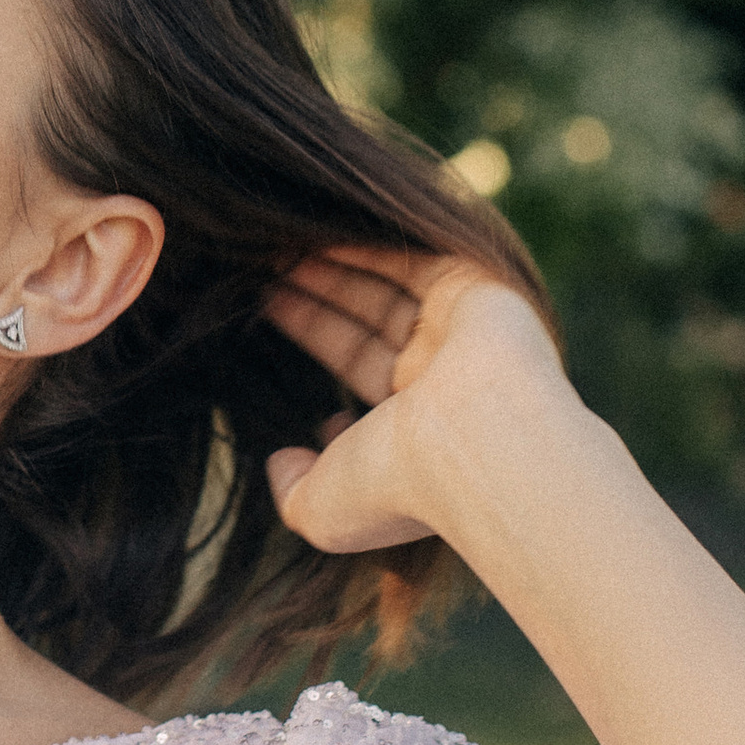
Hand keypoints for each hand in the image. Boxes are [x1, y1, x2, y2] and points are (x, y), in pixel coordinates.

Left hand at [259, 247, 568, 554]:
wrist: (470, 447)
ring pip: (390, 286)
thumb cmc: (396, 486)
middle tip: (267, 266)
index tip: (268, 309)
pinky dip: (372, 245)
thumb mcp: (322, 510)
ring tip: (281, 246)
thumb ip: (292, 489)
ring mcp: (462, 333)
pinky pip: (419, 257)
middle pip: (370, 319)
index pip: (360, 363)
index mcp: (418, 423)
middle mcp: (444, 376)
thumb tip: (279, 462)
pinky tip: (320, 235)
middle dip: (320, 292)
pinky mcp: (477, 290)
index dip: (315, 333)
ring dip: (337, 266)